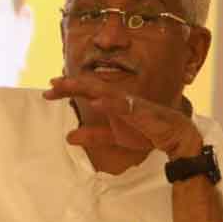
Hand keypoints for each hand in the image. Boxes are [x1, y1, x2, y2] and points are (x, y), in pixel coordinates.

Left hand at [44, 76, 202, 157]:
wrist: (175, 137)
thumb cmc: (146, 131)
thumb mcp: (114, 137)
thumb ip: (93, 135)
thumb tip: (68, 136)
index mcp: (111, 102)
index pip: (86, 92)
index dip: (67, 90)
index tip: (47, 92)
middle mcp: (119, 98)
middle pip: (91, 86)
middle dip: (71, 84)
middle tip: (50, 84)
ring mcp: (130, 103)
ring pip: (105, 91)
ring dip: (85, 87)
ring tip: (66, 85)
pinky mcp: (142, 112)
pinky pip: (124, 106)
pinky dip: (110, 104)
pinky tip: (96, 103)